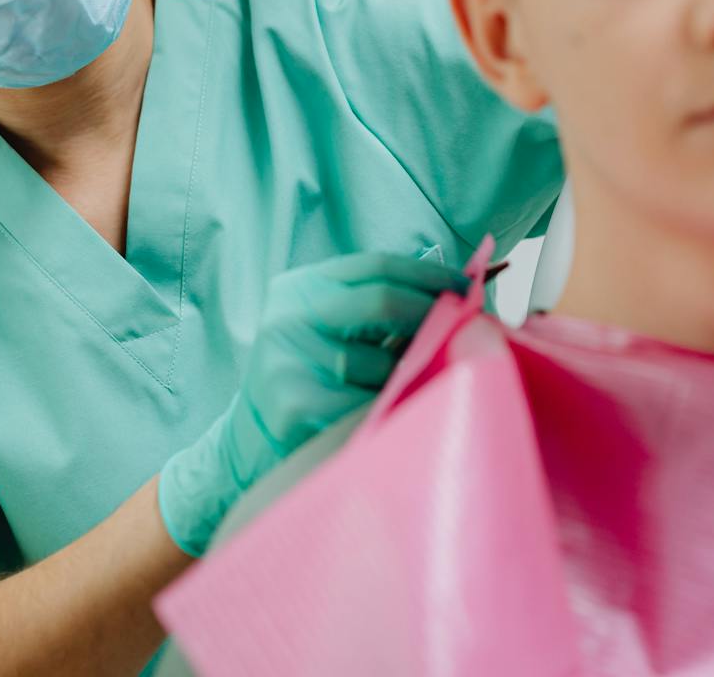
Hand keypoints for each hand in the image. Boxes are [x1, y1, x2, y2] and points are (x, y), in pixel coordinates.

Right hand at [157, 252, 469, 555]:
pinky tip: (381, 418)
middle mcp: (288, 318)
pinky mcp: (298, 407)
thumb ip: (378, 312)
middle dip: (433, 312)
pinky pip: (373, 404)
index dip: (428, 273)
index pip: (375, 266)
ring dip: (408, 378)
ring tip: (399, 392)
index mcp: (299, 290)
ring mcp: (290, 362)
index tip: (467, 286)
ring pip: (385, 364)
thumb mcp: (327, 331)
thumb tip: (462, 295)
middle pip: (382, 301)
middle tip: (468, 325)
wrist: (246, 446)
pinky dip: (390, 410)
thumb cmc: (307, 383)